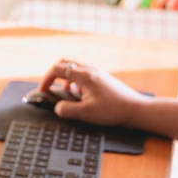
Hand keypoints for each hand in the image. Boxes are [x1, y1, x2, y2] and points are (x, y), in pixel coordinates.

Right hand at [34, 59, 149, 127]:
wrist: (136, 109)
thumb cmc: (113, 111)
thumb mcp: (86, 114)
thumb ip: (67, 110)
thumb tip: (57, 108)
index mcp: (84, 75)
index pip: (57, 69)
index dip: (45, 80)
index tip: (42, 92)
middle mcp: (90, 70)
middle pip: (64, 63)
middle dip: (53, 75)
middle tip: (49, 88)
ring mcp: (97, 72)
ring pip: (73, 68)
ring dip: (64, 79)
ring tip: (66, 94)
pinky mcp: (102, 78)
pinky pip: (82, 74)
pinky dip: (74, 81)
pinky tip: (79, 95)